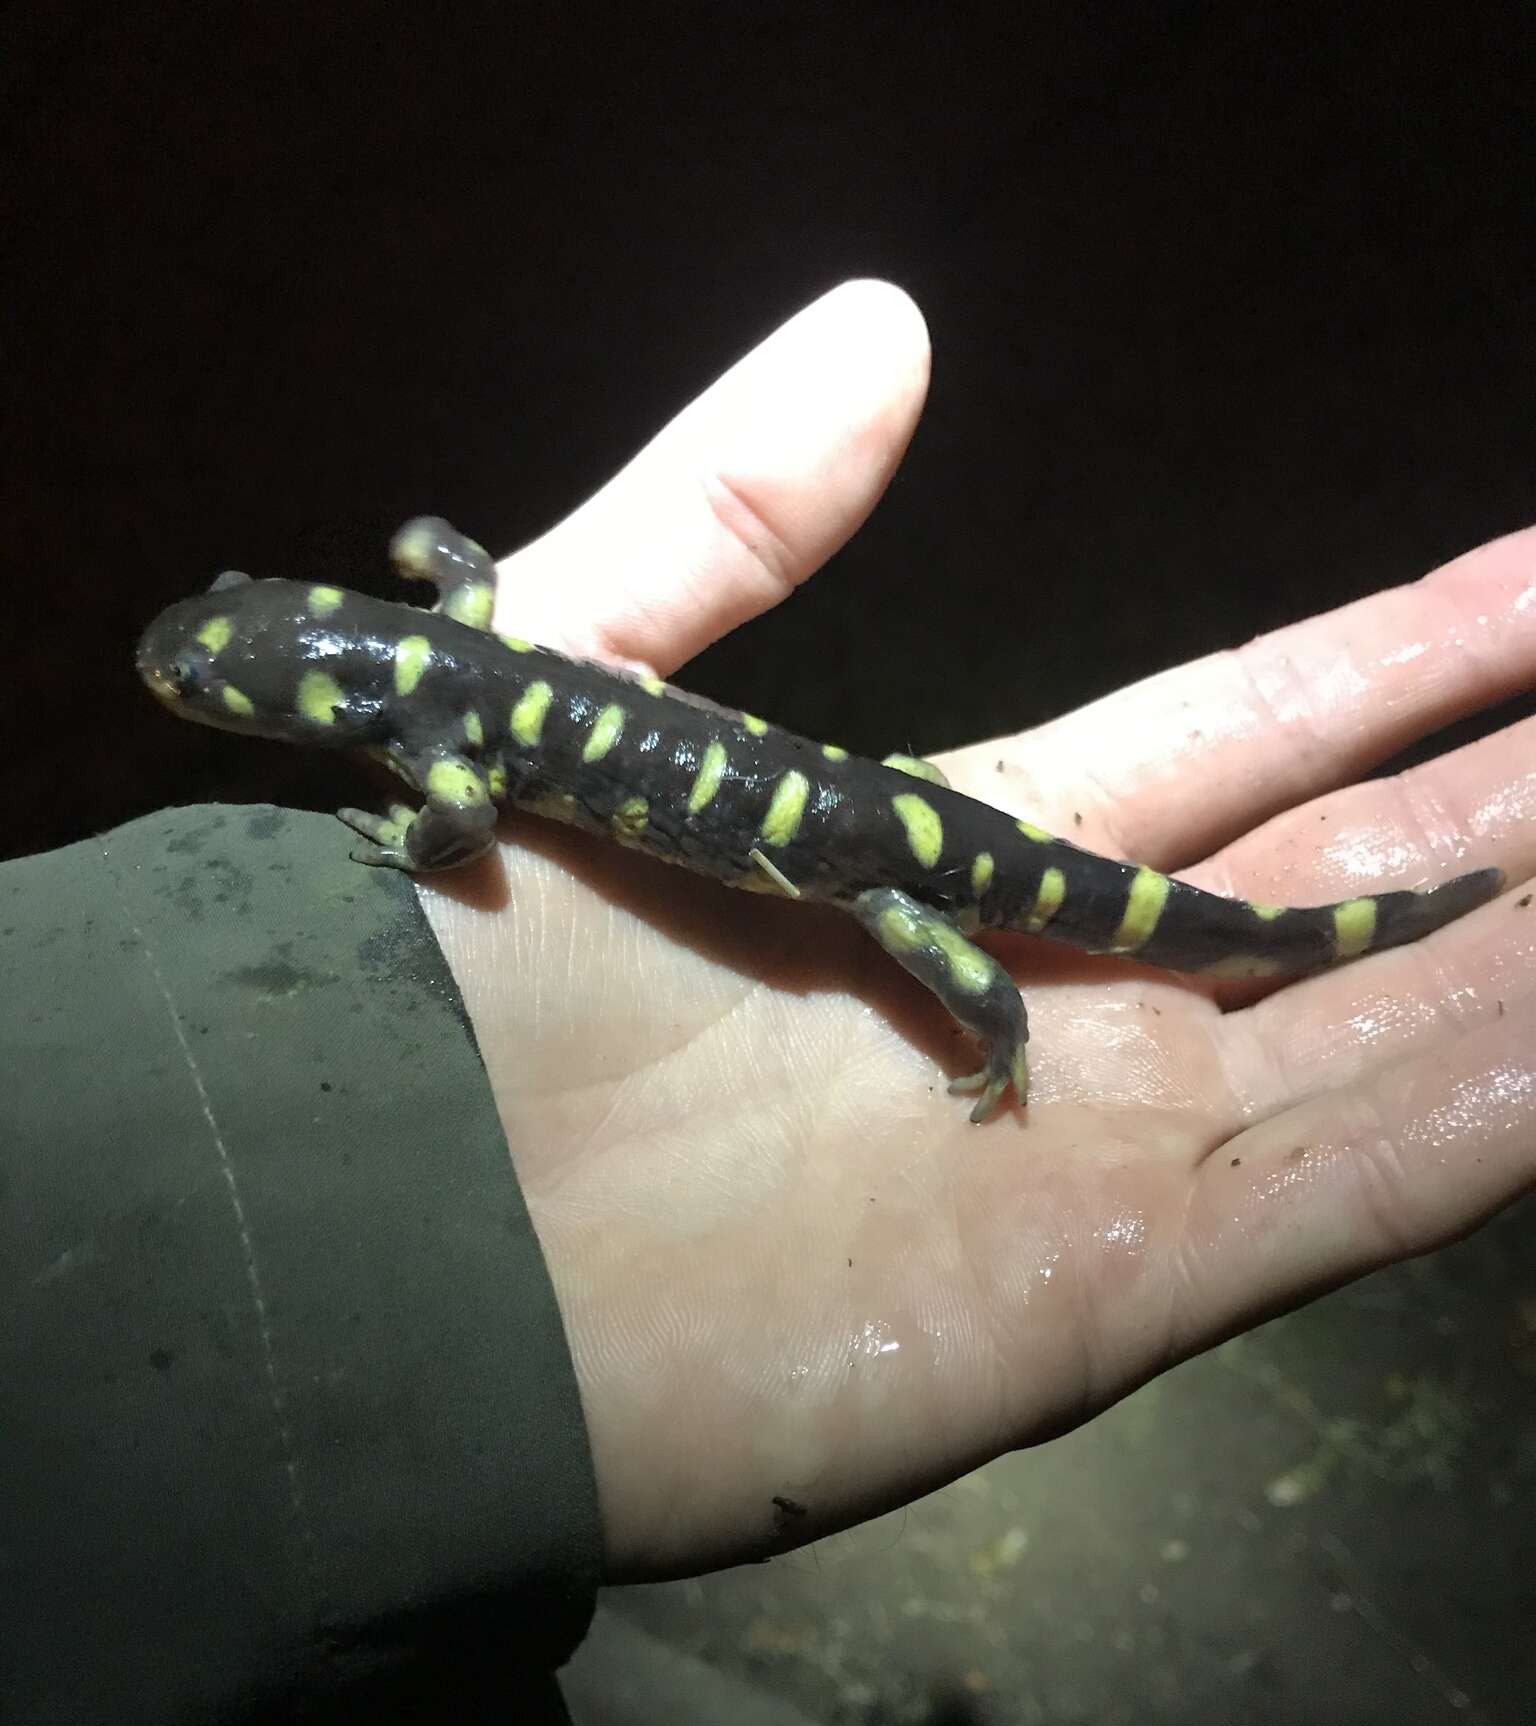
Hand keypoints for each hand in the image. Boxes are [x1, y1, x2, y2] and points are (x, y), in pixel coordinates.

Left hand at [422, 281, 1535, 1582]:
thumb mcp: (578, 682)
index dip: (1386, 657)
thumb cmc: (453, 978)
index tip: (1527, 579)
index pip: (1226, 735)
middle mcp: (1053, 1001)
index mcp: (945, 856)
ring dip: (1525, 945)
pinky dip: (1493, 1106)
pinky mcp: (1107, 1288)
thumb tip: (893, 326)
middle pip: (1334, 877)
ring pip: (1386, 1027)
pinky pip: (1356, 1186)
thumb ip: (727, 519)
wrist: (376, 1238)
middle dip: (1496, 790)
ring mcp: (1098, 1151)